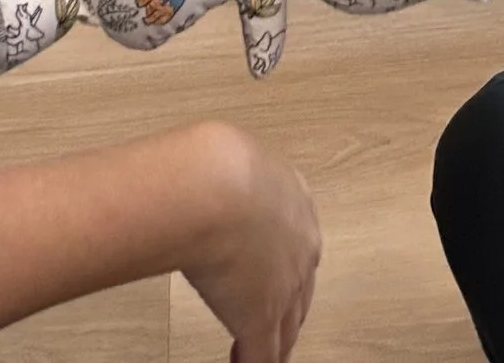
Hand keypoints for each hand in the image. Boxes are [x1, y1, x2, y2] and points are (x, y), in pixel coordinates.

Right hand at [184, 126, 322, 362]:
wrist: (214, 188)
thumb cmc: (215, 165)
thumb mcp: (230, 161)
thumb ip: (229, 177)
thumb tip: (201, 174)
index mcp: (296, 208)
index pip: (301, 250)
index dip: (289, 271)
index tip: (280, 283)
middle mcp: (299, 251)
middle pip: (301, 295)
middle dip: (289, 313)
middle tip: (278, 329)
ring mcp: (282, 289)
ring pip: (287, 330)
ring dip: (275, 345)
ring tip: (262, 356)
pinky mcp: (259, 319)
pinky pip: (262, 357)